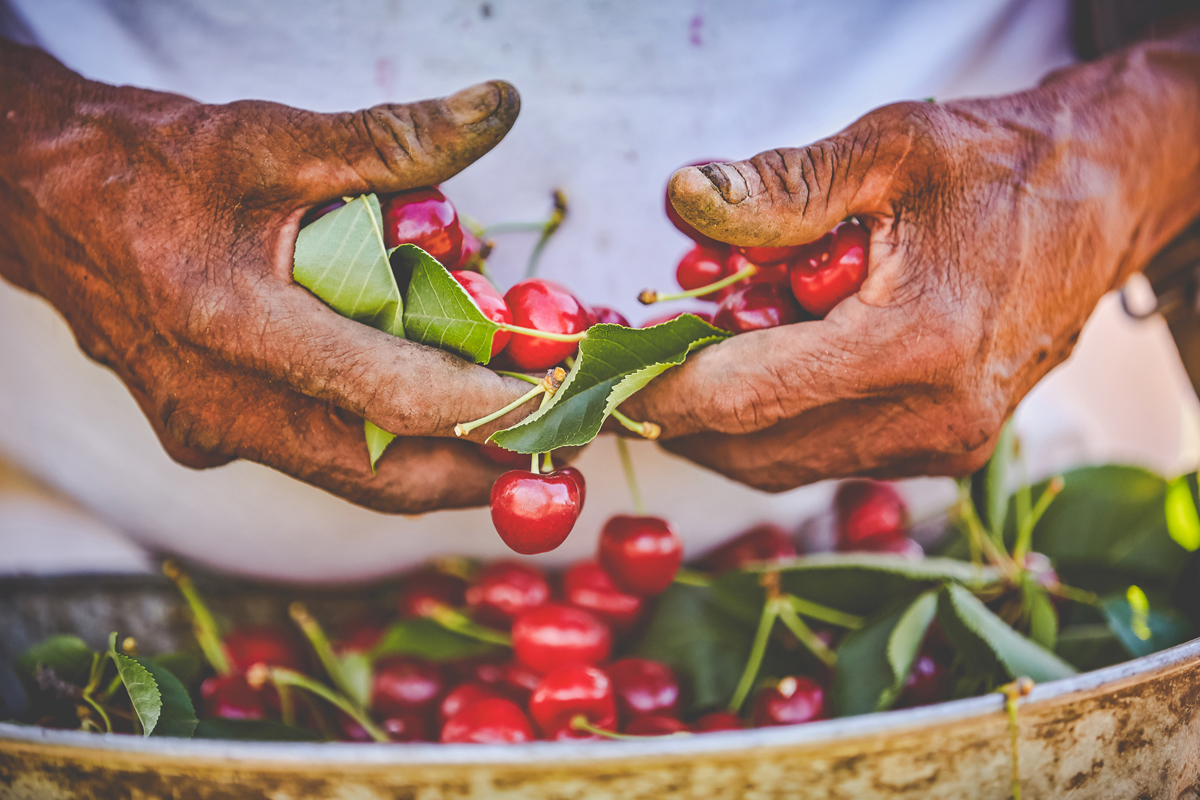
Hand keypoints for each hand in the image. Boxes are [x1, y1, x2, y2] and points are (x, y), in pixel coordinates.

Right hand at [0, 40, 530, 511]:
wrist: (40, 201)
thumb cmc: (147, 164)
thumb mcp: (269, 137)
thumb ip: (390, 138)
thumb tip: (498, 109)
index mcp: (236, 327)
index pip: (394, 398)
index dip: (488, 410)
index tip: (561, 404)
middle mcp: (222, 405)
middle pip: (381, 473)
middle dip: (480, 469)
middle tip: (561, 445)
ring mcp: (209, 431)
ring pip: (351, 475)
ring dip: (437, 464)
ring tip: (514, 435)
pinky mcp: (204, 434)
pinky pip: (314, 453)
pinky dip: (380, 438)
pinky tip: (427, 402)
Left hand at [627, 31, 1199, 489]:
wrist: (1099, 206)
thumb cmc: (997, 168)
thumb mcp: (889, 149)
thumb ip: (782, 186)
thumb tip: (682, 201)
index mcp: (916, 346)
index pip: (746, 397)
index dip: (662, 390)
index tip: (602, 375)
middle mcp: (931, 419)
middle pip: (756, 450)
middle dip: (681, 415)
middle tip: (632, 365)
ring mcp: (941, 449)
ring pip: (789, 463)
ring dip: (726, 423)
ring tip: (691, 357)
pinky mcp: (944, 455)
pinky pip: (829, 454)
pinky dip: (778, 422)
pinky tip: (764, 364)